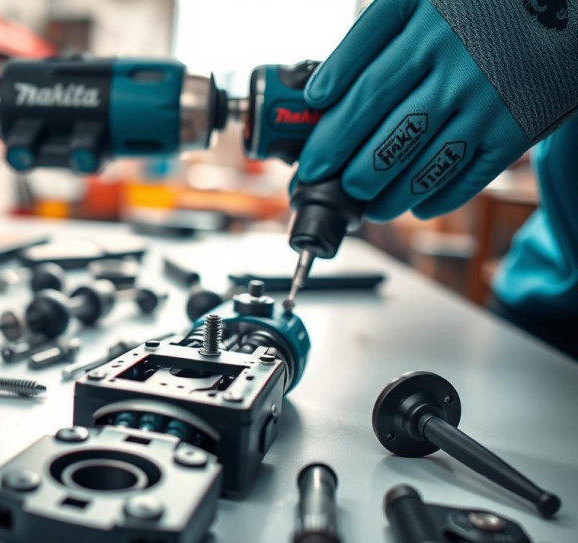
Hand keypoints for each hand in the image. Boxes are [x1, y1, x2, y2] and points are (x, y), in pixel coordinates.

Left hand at [294, 0, 548, 221]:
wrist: (565, 2)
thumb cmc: (475, 5)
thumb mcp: (418, 1)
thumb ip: (369, 39)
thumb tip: (320, 95)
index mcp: (425, 29)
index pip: (364, 91)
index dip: (330, 134)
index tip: (309, 160)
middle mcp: (457, 67)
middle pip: (389, 135)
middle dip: (350, 170)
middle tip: (329, 185)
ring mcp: (489, 102)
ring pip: (425, 164)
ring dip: (387, 194)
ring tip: (366, 203)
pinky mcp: (517, 129)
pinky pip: (469, 176)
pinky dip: (438, 197)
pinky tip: (416, 204)